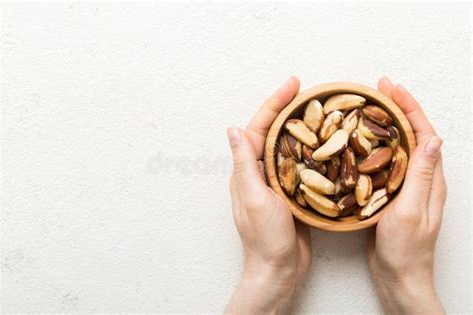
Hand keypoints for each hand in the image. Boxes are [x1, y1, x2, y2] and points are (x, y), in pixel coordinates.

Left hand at [225, 77, 310, 313]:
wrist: (278, 268)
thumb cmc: (264, 237)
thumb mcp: (253, 197)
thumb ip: (244, 163)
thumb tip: (233, 129)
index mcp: (247, 168)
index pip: (259, 126)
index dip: (275, 103)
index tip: (293, 84)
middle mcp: (259, 171)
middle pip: (273, 130)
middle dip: (288, 107)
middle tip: (308, 89)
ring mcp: (276, 180)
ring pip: (287, 144)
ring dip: (300, 125)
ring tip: (318, 109)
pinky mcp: (291, 191)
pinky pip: (299, 163)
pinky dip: (309, 149)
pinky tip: (324, 143)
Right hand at [367, 77, 446, 313]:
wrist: (398, 276)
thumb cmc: (406, 249)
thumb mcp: (412, 210)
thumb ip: (422, 175)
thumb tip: (432, 138)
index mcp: (431, 179)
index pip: (423, 133)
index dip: (409, 108)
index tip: (391, 88)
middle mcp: (421, 178)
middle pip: (411, 134)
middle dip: (397, 108)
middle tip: (378, 89)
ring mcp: (406, 186)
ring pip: (397, 147)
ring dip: (385, 124)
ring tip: (368, 108)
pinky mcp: (390, 194)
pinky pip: (385, 163)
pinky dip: (374, 147)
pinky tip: (359, 143)